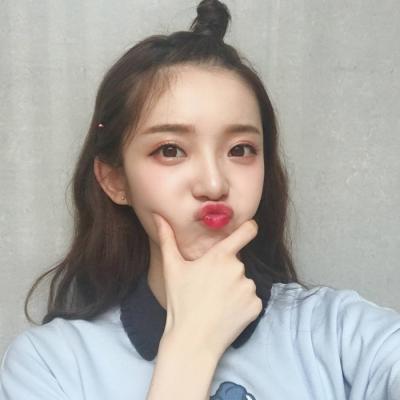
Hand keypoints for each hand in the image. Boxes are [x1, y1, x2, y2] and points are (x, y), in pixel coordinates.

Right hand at [152, 213, 261, 359]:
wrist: (192, 340)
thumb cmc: (180, 302)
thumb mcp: (172, 268)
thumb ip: (167, 239)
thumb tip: (157, 216)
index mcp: (220, 256)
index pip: (246, 232)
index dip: (249, 227)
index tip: (248, 227)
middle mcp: (239, 269)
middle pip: (236, 263)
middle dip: (226, 272)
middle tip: (209, 288)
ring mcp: (249, 288)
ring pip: (244, 282)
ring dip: (234, 288)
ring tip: (216, 302)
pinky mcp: (255, 306)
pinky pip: (251, 299)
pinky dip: (242, 304)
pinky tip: (226, 312)